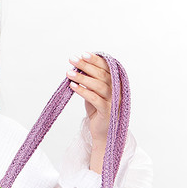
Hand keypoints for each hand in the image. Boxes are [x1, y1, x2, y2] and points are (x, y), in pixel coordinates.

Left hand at [67, 52, 113, 172]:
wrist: (103, 133)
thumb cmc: (97, 111)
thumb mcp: (93, 93)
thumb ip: (90, 81)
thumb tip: (77, 67)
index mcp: (115, 83)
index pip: (106, 67)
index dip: (95, 60)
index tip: (82, 54)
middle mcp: (117, 90)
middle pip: (102, 74)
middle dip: (86, 65)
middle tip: (73, 59)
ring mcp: (114, 101)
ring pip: (98, 85)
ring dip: (83, 78)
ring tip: (69, 73)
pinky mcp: (107, 111)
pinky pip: (95, 99)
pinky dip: (83, 91)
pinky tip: (73, 87)